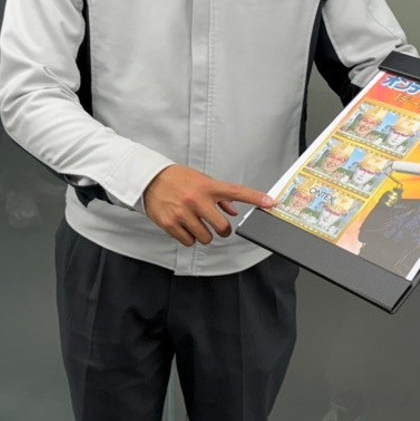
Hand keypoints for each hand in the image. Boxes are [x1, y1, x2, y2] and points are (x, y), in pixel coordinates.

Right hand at [143, 165, 274, 246]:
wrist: (149, 180)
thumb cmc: (178, 179)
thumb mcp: (201, 180)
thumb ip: (219, 196)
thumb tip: (233, 211)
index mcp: (207, 187)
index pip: (237, 192)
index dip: (255, 198)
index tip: (270, 202)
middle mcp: (197, 200)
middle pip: (222, 227)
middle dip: (222, 231)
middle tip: (217, 227)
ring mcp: (183, 213)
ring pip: (206, 238)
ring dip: (204, 235)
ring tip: (195, 224)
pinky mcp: (171, 224)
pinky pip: (189, 241)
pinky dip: (189, 238)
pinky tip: (184, 227)